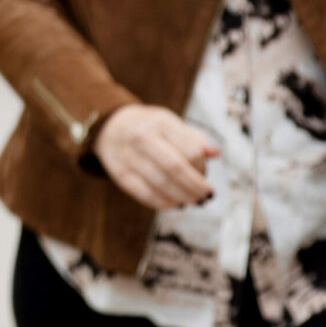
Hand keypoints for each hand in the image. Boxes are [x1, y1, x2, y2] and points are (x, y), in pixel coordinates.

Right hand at [91, 104, 218, 210]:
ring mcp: (129, 156)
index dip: (202, 167)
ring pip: (162, 184)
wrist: (110, 126)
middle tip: (206, 196)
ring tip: (193, 201)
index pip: (190, 150)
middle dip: (195, 187)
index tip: (205, 175)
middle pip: (176, 168)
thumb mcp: (170, 123)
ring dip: (182, 197)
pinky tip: (174, 203)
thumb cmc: (149, 127)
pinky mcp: (119, 173)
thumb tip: (215, 153)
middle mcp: (143, 138)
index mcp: (160, 122)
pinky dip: (162, 202)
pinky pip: (144, 194)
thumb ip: (193, 138)